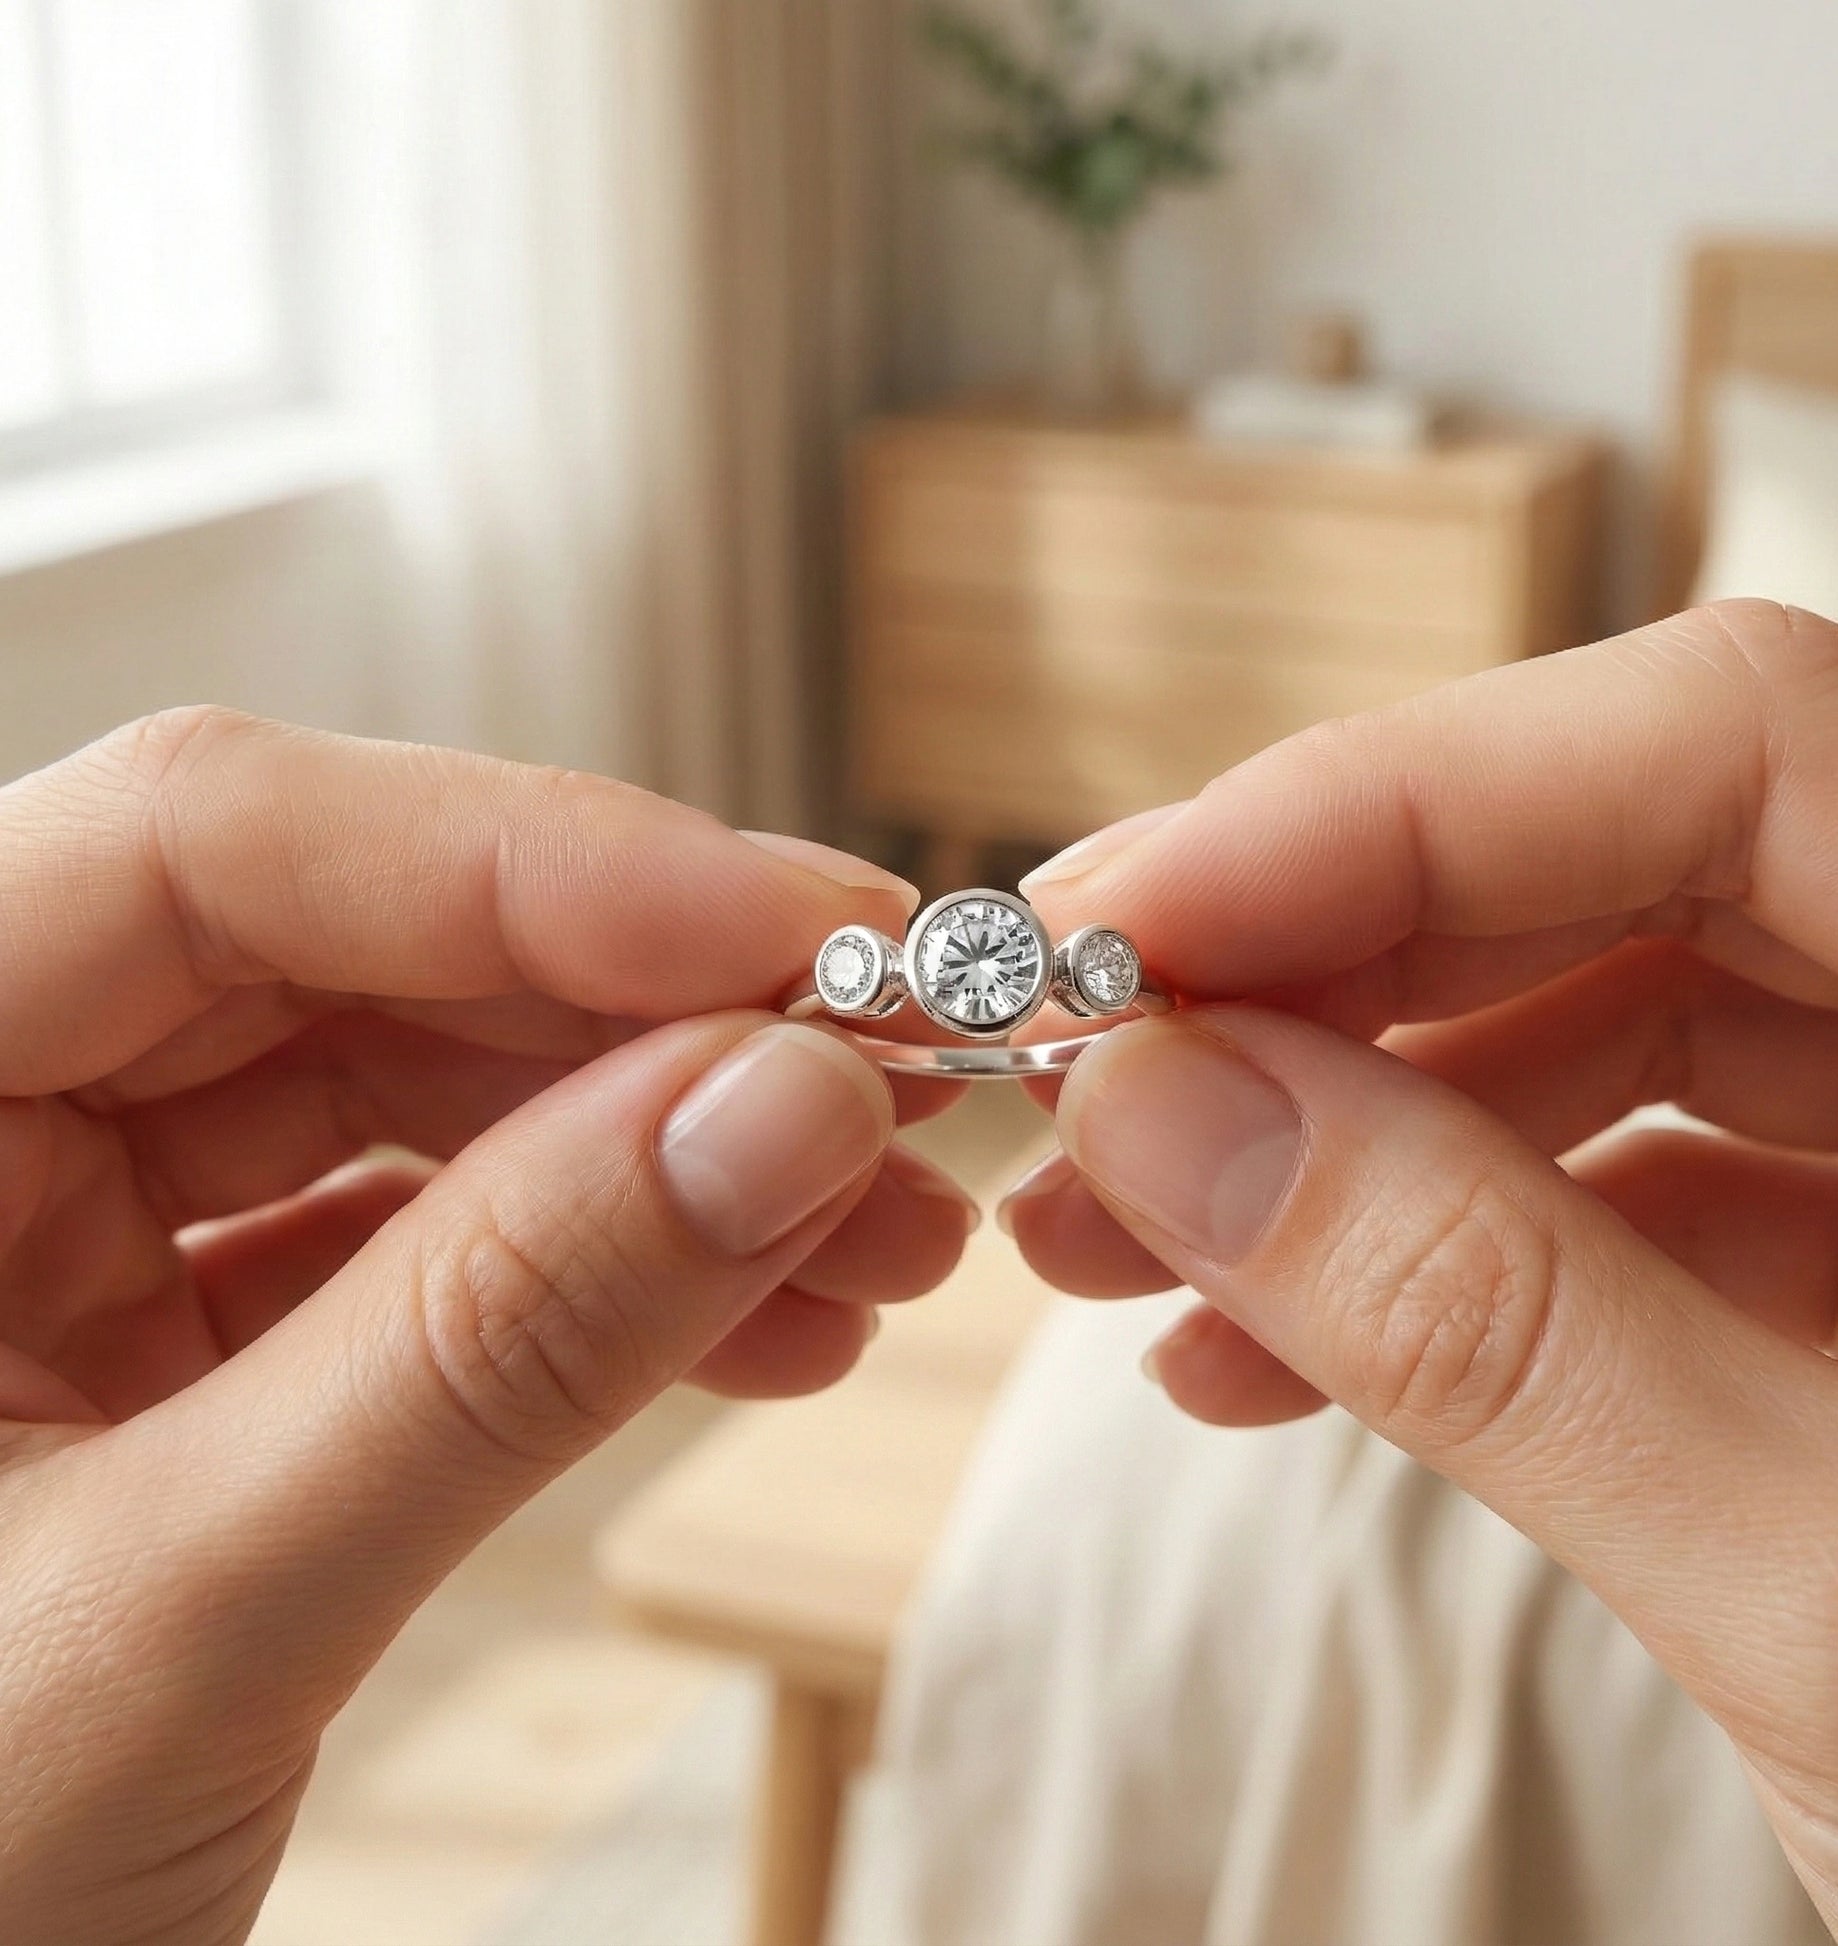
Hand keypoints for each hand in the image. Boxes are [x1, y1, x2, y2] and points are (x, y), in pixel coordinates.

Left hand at [0, 708, 973, 1944]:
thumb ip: (483, 1347)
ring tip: (877, 1225)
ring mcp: (59, 1230)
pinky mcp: (166, 1342)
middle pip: (347, 951)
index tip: (802, 934)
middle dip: (651, 1013)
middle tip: (892, 1069)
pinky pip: (415, 1238)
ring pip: (410, 1089)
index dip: (531, 858)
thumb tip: (784, 1111)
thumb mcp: (170, 1629)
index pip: (203, 845)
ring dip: (667, 1146)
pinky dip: (604, 1269)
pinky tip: (768, 1316)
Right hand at [1005, 604, 1837, 1944]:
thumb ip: (1501, 1327)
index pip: (1746, 752)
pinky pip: (1615, 1191)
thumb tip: (1170, 1112)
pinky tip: (1258, 1347)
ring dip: (1330, 1124)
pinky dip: (1421, 1255)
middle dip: (1320, 968)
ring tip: (1112, 1233)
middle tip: (1083, 1063)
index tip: (1143, 916)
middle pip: (1630, 868)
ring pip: (1595, 1026)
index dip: (1404, 800)